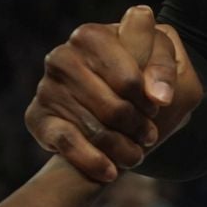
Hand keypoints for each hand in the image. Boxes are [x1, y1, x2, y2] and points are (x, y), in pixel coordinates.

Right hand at [26, 5, 202, 182]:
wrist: (117, 113)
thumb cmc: (144, 84)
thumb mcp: (169, 68)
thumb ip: (166, 70)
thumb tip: (159, 96)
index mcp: (93, 35)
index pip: (129, 76)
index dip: (148, 97)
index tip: (159, 104)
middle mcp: (64, 55)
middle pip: (115, 106)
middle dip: (138, 126)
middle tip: (149, 135)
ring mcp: (47, 86)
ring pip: (96, 129)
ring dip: (123, 149)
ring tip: (136, 155)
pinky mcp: (37, 116)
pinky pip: (67, 143)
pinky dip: (93, 161)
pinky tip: (111, 171)